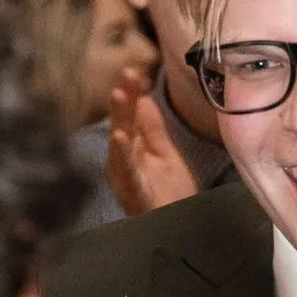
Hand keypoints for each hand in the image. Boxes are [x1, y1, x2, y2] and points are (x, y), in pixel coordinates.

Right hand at [105, 75, 199, 217]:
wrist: (177, 228)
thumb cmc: (168, 194)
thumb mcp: (165, 155)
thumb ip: (153, 129)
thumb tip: (144, 98)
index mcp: (129, 152)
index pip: (129, 117)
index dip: (130, 94)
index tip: (132, 69)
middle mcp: (122, 164)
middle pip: (121, 127)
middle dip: (123, 101)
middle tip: (126, 74)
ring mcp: (127, 180)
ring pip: (120, 148)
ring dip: (119, 121)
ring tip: (120, 96)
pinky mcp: (135, 195)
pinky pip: (128, 173)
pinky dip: (123, 155)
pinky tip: (119, 137)